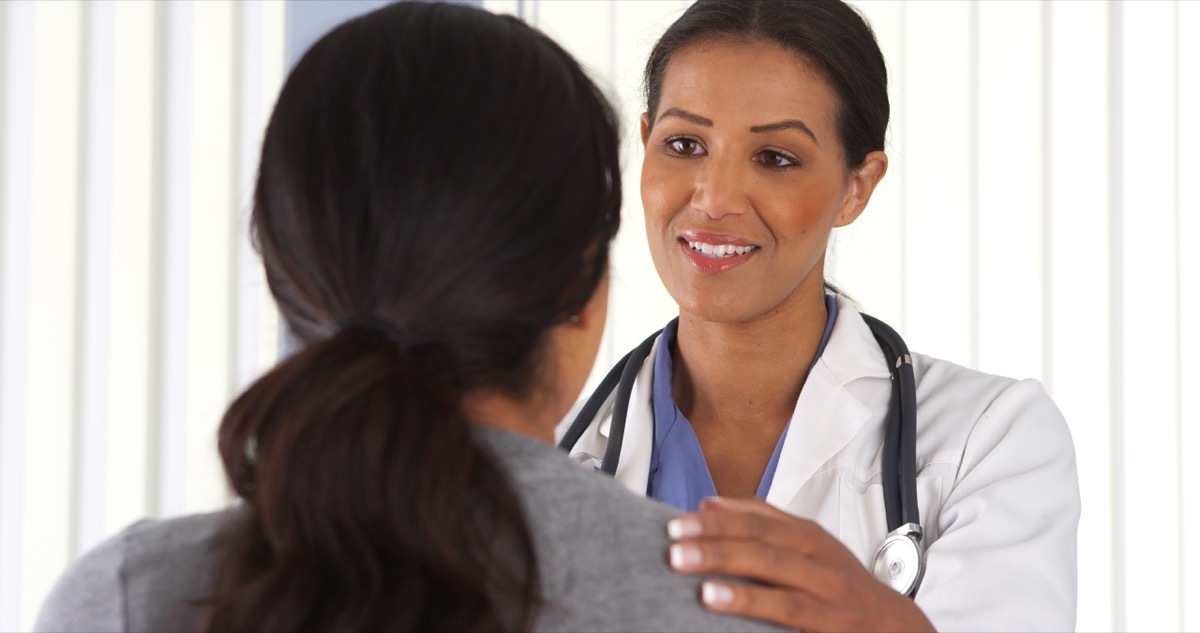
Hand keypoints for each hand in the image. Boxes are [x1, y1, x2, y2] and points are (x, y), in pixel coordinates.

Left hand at [666, 497, 935, 632]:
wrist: (897, 628)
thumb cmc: (842, 585)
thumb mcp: (808, 547)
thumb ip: (761, 521)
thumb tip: (707, 503)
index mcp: (809, 538)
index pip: (758, 522)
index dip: (717, 522)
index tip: (677, 524)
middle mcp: (821, 562)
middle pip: (765, 547)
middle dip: (718, 545)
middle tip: (674, 548)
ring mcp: (829, 595)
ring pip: (780, 581)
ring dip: (736, 581)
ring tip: (697, 582)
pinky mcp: (831, 626)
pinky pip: (793, 617)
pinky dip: (758, 610)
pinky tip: (726, 607)